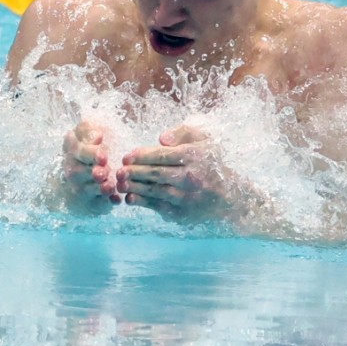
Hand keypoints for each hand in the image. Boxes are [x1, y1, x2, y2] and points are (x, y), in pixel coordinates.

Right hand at [60, 120, 119, 214]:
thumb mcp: (91, 130)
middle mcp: (72, 167)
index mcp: (72, 147)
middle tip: (104, 172)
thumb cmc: (95, 143)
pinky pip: (95, 203)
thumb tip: (97, 137)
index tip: (103, 156)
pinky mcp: (89, 199)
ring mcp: (79, 185)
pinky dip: (105, 203)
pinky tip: (116, 200)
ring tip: (109, 186)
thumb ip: (90, 129)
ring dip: (98, 189)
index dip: (90, 154)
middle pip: (77, 172)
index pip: (77, 150)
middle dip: (92, 173)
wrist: (94, 163)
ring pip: (85, 189)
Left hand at [116, 125, 234, 222]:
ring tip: (120, 183)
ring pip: (155, 191)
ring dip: (135, 187)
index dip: (141, 156)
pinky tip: (130, 198)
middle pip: (156, 174)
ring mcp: (187, 197)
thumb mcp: (203, 140)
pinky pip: (159, 207)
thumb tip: (161, 139)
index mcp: (194, 156)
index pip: (162, 155)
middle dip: (134, 172)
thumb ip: (182, 132)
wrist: (228, 196)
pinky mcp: (183, 213)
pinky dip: (143, 203)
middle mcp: (191, 177)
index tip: (127, 157)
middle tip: (118, 170)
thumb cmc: (211, 163)